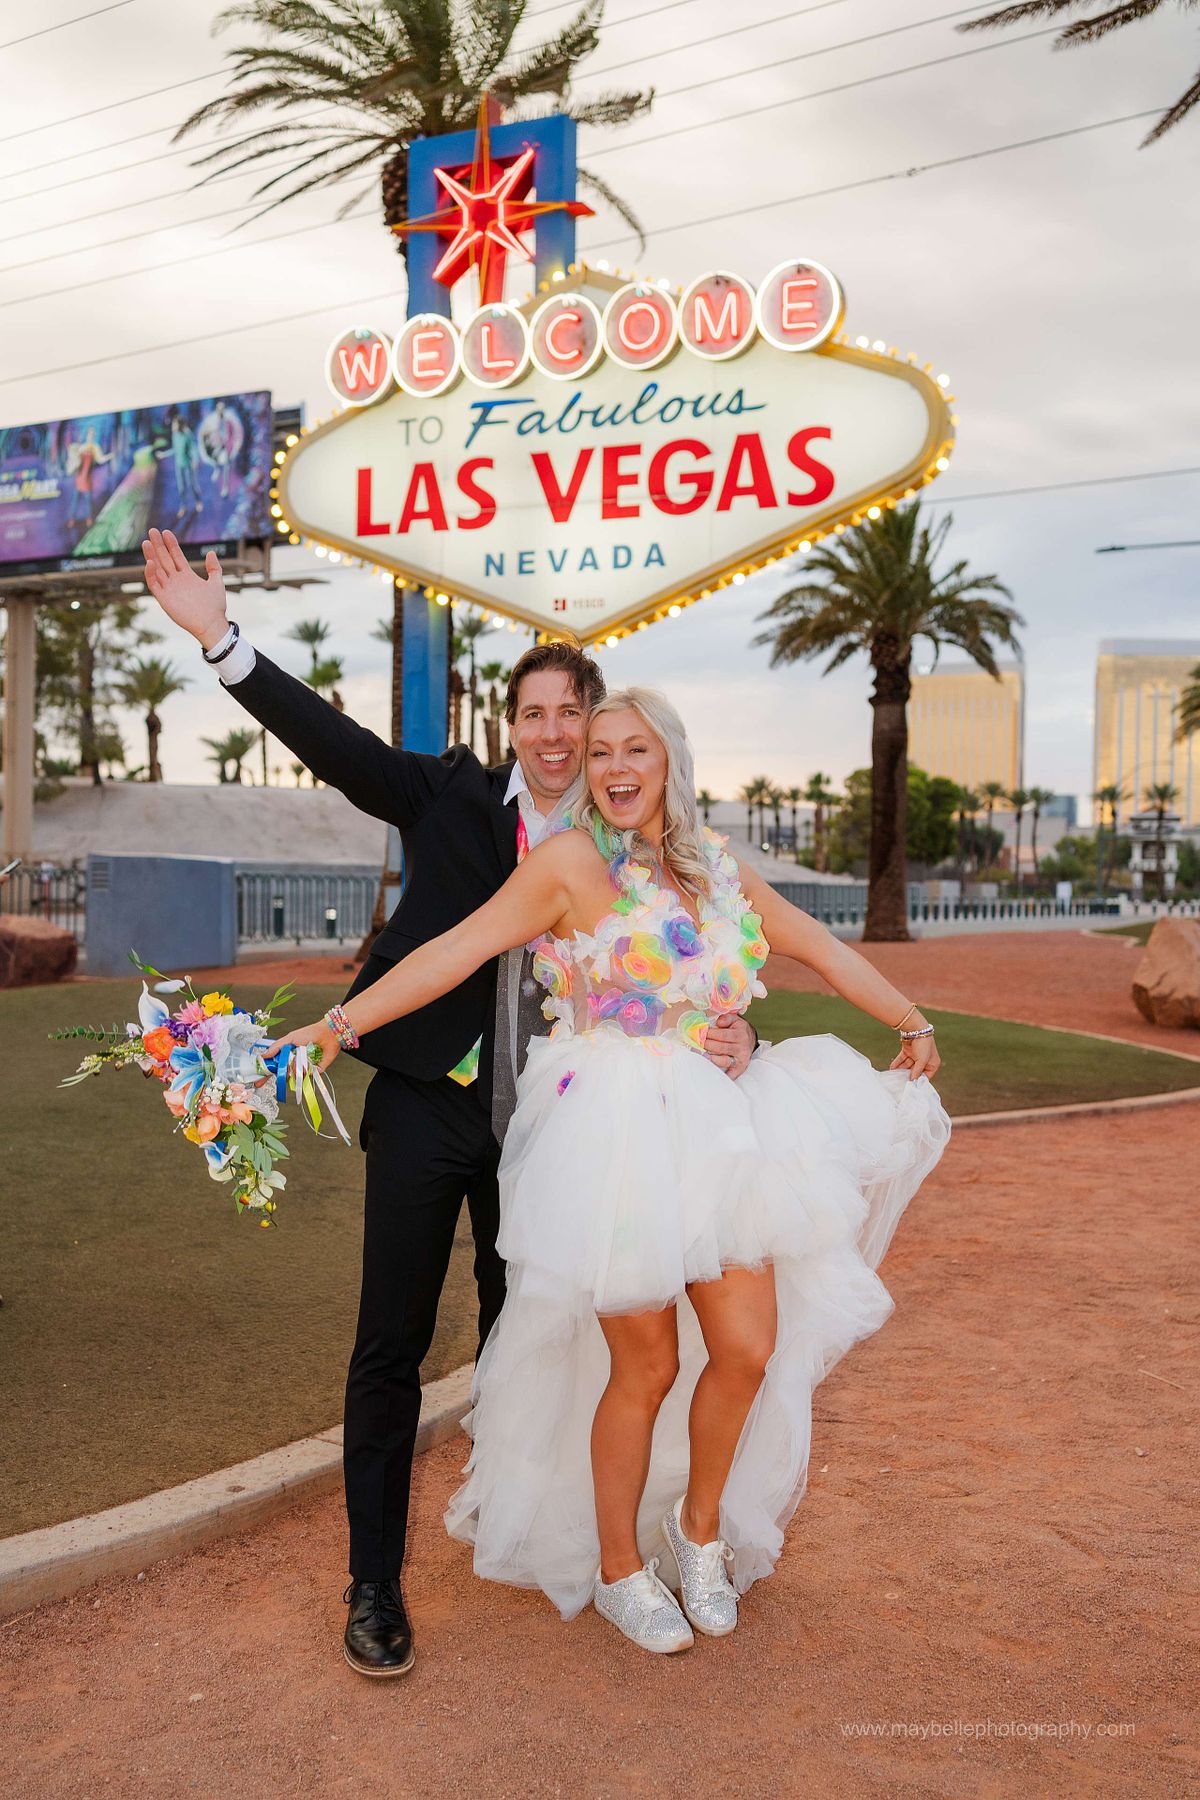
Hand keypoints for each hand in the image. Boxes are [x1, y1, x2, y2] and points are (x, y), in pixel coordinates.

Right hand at [142, 527, 228, 649]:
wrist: (211, 624)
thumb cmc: (215, 606)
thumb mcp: (217, 583)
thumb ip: (214, 568)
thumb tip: (210, 552)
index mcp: (187, 576)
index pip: (176, 556)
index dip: (171, 544)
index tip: (166, 532)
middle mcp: (176, 580)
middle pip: (164, 559)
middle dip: (158, 545)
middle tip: (152, 530)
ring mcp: (169, 589)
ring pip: (157, 569)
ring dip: (151, 556)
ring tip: (146, 542)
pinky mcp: (164, 599)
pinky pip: (154, 584)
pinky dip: (151, 574)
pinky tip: (150, 562)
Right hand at [262, 1020, 340, 1072]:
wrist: (328, 1033)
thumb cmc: (310, 1033)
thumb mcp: (290, 1038)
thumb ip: (276, 1047)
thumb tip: (263, 1055)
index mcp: (288, 1053)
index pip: (275, 1064)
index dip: (267, 1070)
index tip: (259, 1077)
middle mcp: (296, 1061)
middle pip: (283, 1072)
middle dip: (275, 1076)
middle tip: (264, 1082)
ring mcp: (305, 1067)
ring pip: (294, 1076)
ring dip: (293, 1071)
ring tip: (298, 1061)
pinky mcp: (315, 1070)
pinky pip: (308, 1077)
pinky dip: (306, 1073)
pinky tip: (306, 1065)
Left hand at [705, 1012, 755, 1079]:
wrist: (750, 1039)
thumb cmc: (737, 1029)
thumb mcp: (734, 1019)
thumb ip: (726, 1018)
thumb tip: (718, 1022)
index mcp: (740, 1033)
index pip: (722, 1035)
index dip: (709, 1034)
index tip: (699, 1033)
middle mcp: (742, 1046)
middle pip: (721, 1048)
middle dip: (706, 1045)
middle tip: (697, 1042)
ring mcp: (741, 1057)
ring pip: (724, 1060)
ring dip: (712, 1058)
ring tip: (702, 1054)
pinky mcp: (741, 1066)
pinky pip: (733, 1073)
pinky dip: (726, 1076)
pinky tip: (717, 1077)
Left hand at [889, 1029, 940, 1080]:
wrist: (915, 1028)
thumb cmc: (924, 1044)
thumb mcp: (922, 1060)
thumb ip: (917, 1071)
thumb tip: (912, 1081)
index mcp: (933, 1063)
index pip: (925, 1076)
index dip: (918, 1081)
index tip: (910, 1086)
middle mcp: (925, 1060)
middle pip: (915, 1071)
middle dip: (907, 1075)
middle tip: (900, 1082)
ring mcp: (916, 1055)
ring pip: (907, 1065)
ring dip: (901, 1070)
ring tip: (894, 1077)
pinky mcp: (908, 1051)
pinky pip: (902, 1059)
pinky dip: (897, 1063)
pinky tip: (892, 1068)